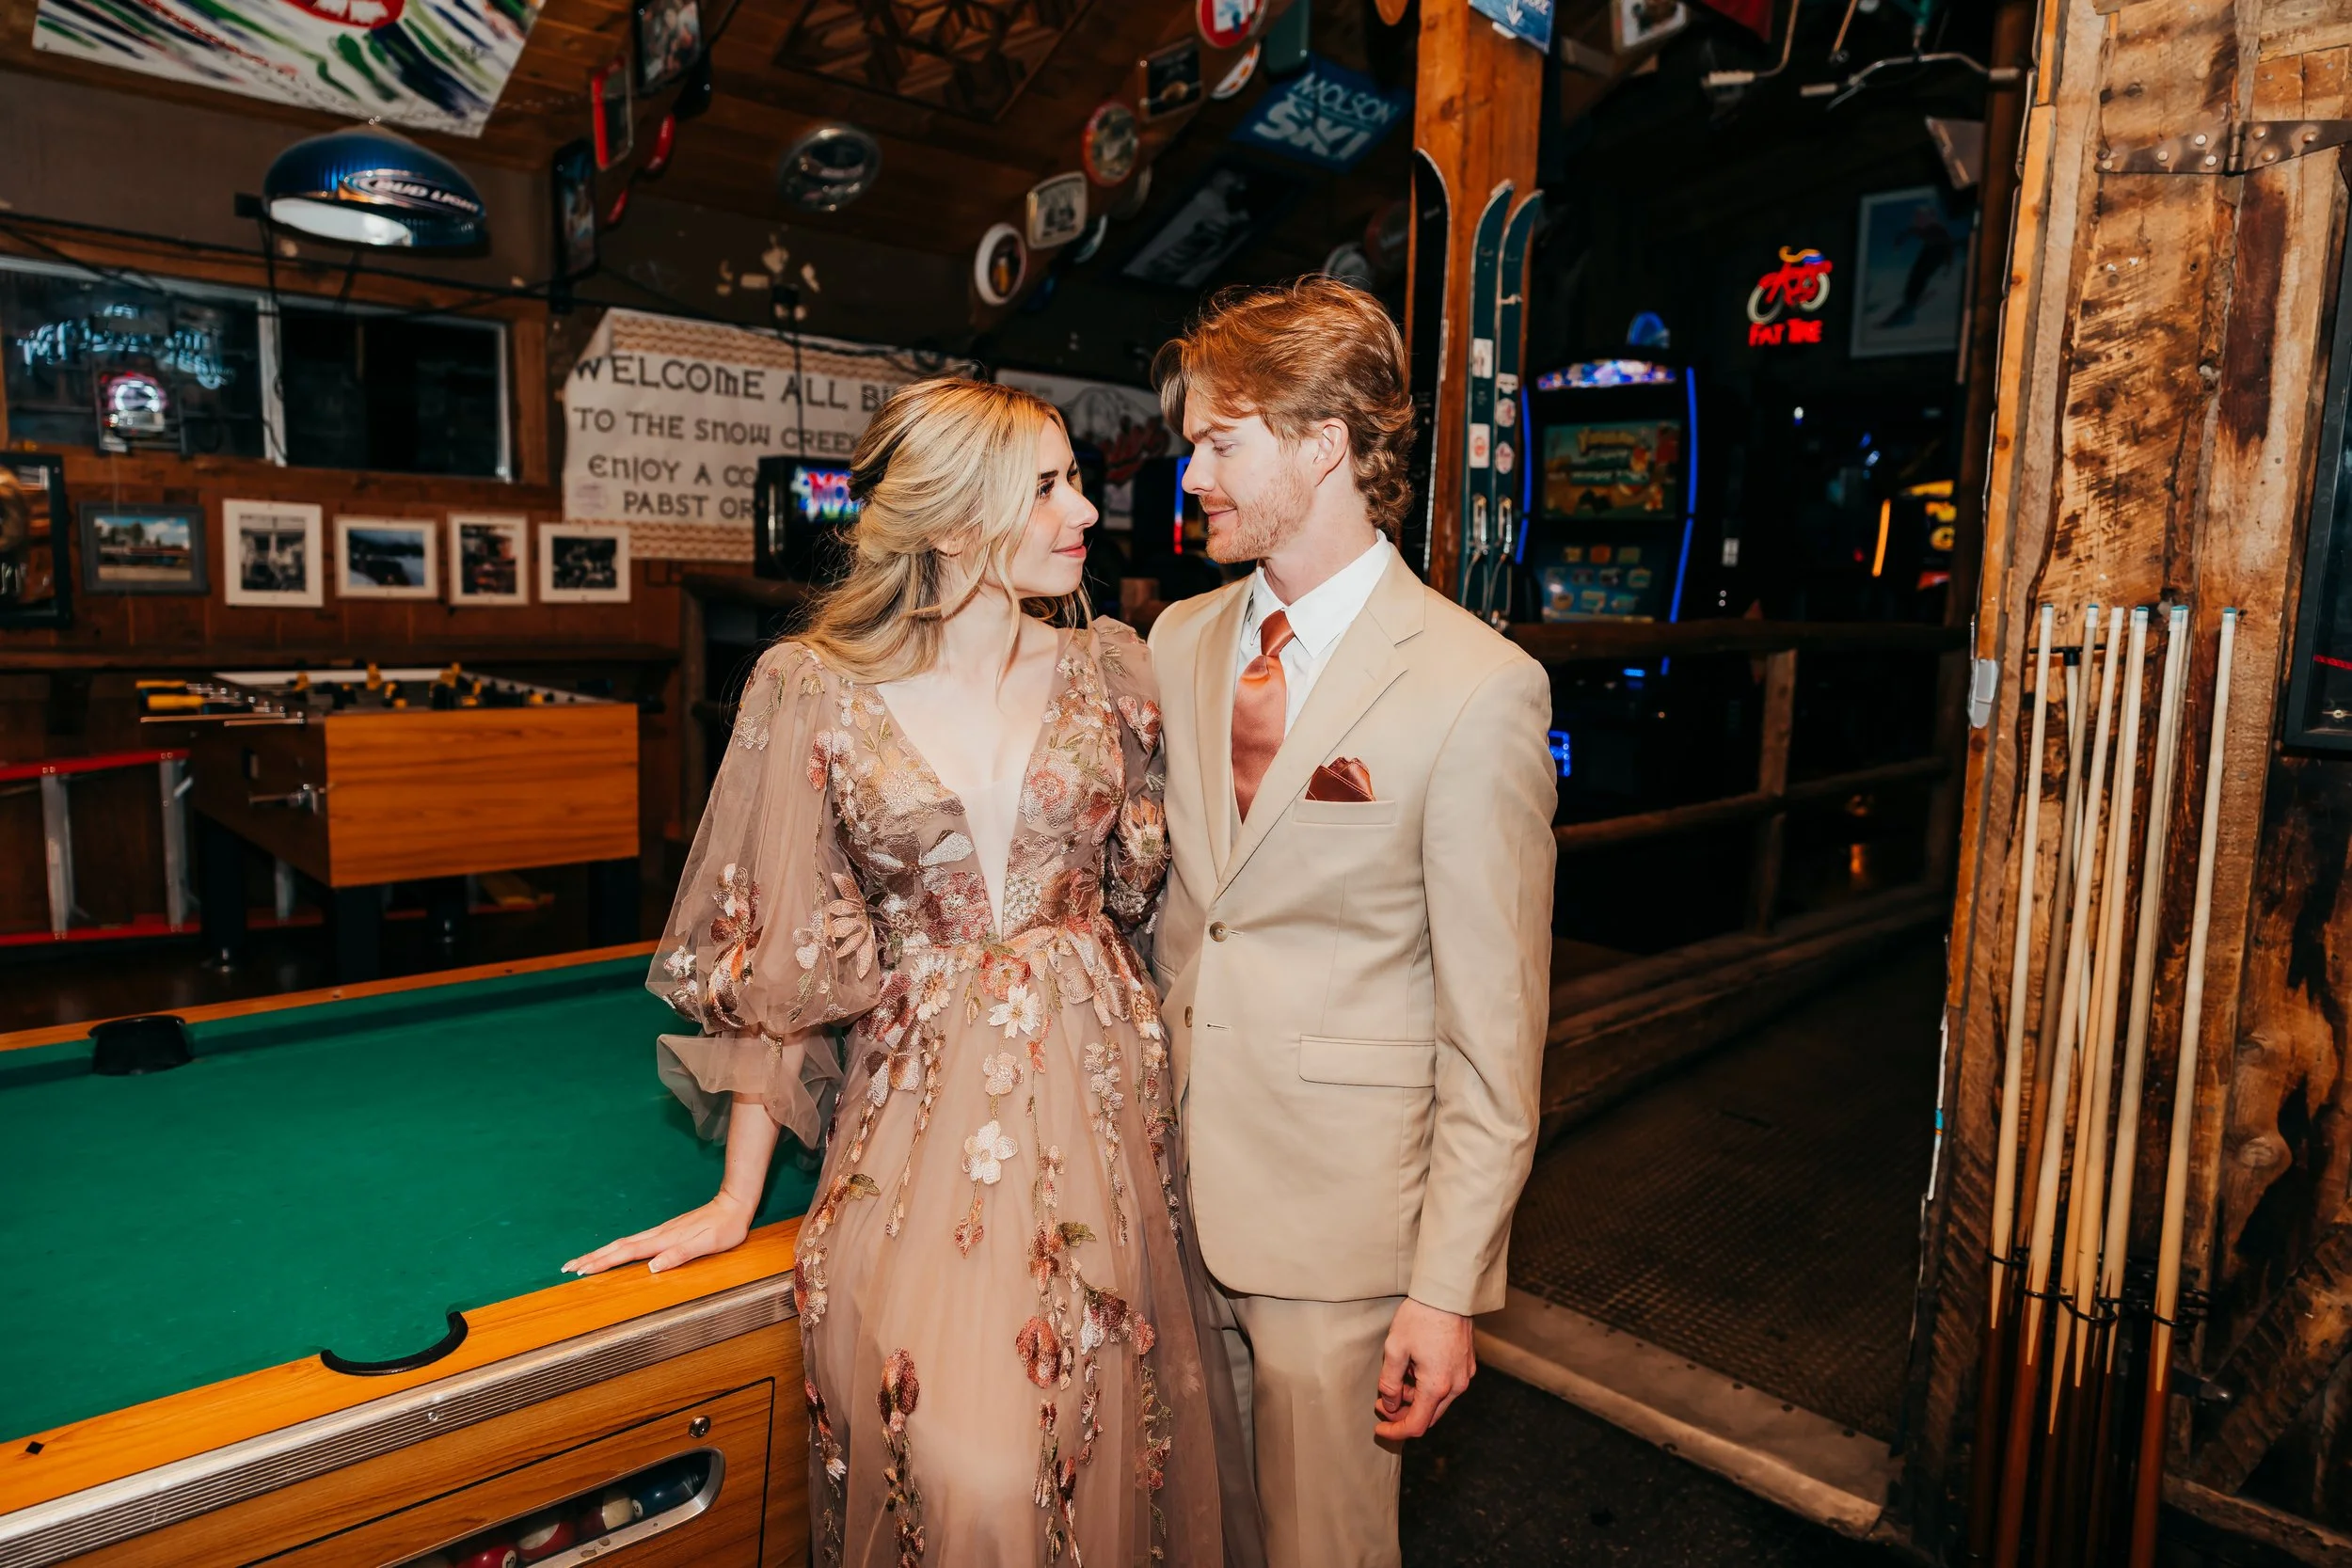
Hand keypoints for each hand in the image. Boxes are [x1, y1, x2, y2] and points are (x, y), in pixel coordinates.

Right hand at [562, 1192, 753, 1276]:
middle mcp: (658, 1235)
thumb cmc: (725, 1228)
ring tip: (582, 1262)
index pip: (626, 1253)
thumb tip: (651, 1267)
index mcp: (664, 1240)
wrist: (734, 1204)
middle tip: (567, 1268)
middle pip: (618, 1247)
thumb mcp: (708, 1244)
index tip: (580, 1271)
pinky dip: (617, 1249)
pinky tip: (614, 1253)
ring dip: (601, 1253)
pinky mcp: (665, 1232)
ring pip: (623, 1244)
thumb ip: (680, 1254)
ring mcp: (660, 1232)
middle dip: (592, 1258)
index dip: (603, 1263)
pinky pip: (634, 1242)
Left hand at [1373, 1297, 1475, 1439]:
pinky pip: (1447, 1386)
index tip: (1380, 1429)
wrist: (1448, 1293)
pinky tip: (1415, 1367)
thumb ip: (1389, 1382)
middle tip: (1383, 1400)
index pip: (1416, 1425)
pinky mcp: (1467, 1365)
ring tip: (1398, 1375)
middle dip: (1403, 1413)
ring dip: (1416, 1398)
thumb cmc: (1420, 1317)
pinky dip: (1429, 1386)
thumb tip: (1389, 1404)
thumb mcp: (1395, 1349)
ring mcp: (1464, 1375)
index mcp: (1436, 1386)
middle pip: (1428, 1416)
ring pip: (1438, 1401)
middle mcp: (1456, 1386)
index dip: (1395, 1431)